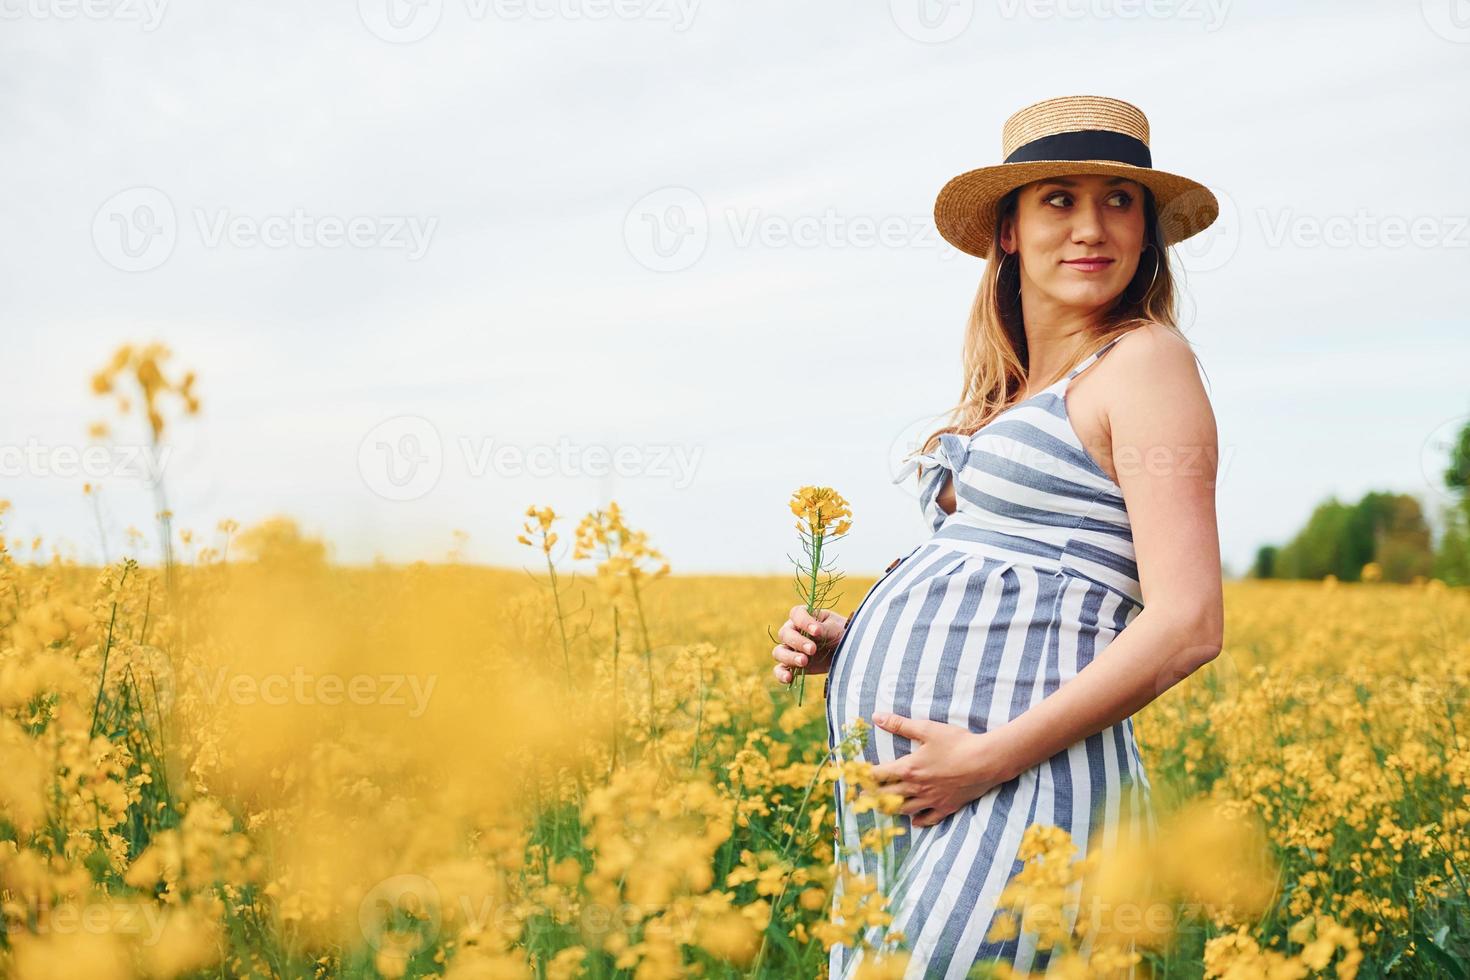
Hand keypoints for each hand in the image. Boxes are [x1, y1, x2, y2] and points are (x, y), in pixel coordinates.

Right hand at [771, 607, 847, 685]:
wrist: (849, 653)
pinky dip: (781, 673)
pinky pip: (780, 670)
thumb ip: (824, 629)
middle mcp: (794, 631)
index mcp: (805, 616)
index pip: (796, 614)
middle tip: (813, 649)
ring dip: (789, 657)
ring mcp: (792, 649)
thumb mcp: (836, 628)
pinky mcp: (793, 666)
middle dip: (797, 642)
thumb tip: (815, 631)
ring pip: (779, 652)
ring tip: (804, 662)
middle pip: (784, 634)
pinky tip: (789, 678)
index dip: (803, 622)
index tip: (817, 631)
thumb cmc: (843, 635)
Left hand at [868, 713, 1016, 827]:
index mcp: (909, 768)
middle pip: (887, 795)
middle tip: (860, 797)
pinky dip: (918, 821)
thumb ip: (900, 724)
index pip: (879, 775)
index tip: (855, 777)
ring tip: (881, 808)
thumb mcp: (927, 729)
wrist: (986, 761)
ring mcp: (932, 800)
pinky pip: (928, 819)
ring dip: (890, 809)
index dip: (865, 776)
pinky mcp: (947, 807)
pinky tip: (913, 822)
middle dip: (872, 795)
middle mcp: (916, 788)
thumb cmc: (957, 743)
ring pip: (904, 809)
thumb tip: (877, 716)